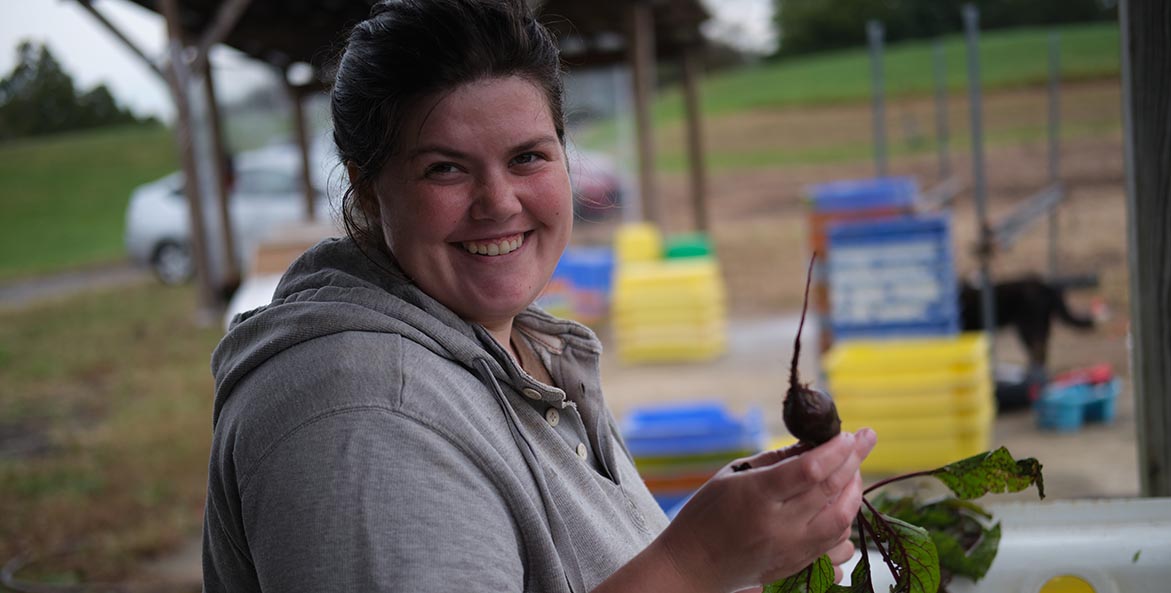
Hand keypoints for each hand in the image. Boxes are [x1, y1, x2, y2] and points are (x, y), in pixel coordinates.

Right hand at [656, 429, 876, 592]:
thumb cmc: (706, 513)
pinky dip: (845, 524)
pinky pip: (837, 549)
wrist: (691, 566)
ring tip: (853, 472)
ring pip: (842, 522)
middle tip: (866, 440)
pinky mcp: (796, 568)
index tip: (850, 433)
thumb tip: (814, 444)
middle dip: (854, 460)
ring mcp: (790, 551)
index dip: (835, 449)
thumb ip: (775, 460)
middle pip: (830, 491)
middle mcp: (778, 526)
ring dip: (854, 492)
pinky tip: (840, 509)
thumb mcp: (733, 476)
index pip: (810, 469)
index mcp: (756, 496)